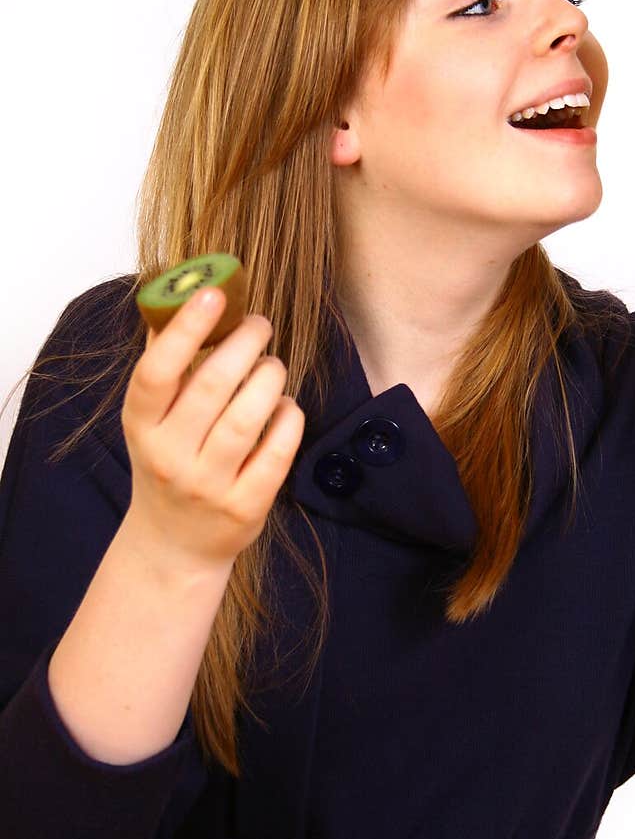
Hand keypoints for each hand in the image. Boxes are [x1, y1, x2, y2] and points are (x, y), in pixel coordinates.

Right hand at [121, 289, 304, 568]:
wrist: (173, 544)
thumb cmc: (168, 463)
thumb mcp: (151, 421)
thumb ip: (165, 364)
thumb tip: (181, 296)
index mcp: (141, 427)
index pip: (156, 373)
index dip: (185, 330)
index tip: (213, 294)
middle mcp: (170, 457)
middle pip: (211, 388)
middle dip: (243, 345)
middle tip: (260, 325)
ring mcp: (208, 486)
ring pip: (247, 419)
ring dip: (269, 378)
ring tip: (273, 365)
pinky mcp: (244, 508)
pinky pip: (276, 454)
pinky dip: (288, 421)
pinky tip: (286, 406)